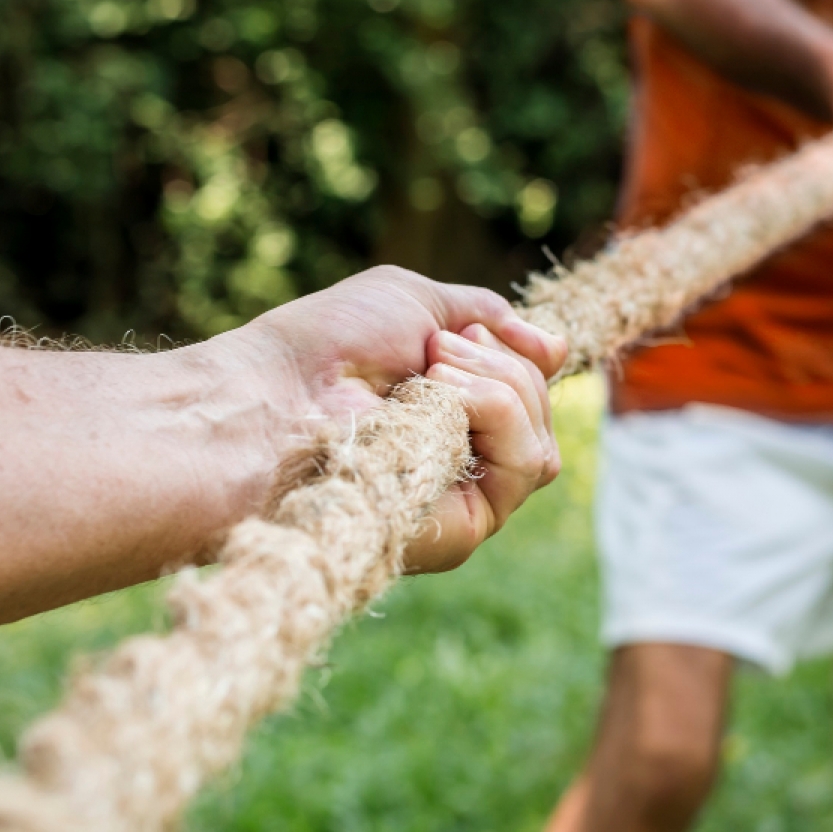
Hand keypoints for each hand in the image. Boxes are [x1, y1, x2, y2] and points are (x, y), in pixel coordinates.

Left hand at [229, 265, 567, 572]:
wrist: (274, 395)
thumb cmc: (325, 346)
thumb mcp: (417, 304)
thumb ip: (488, 319)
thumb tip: (558, 348)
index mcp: (448, 414)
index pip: (529, 392)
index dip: (522, 356)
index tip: (478, 330)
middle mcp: (459, 461)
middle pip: (542, 414)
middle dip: (502, 364)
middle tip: (433, 349)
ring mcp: (463, 498)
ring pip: (543, 443)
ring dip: (499, 386)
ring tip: (430, 370)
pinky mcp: (463, 528)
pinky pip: (526, 463)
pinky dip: (495, 410)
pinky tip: (437, 397)